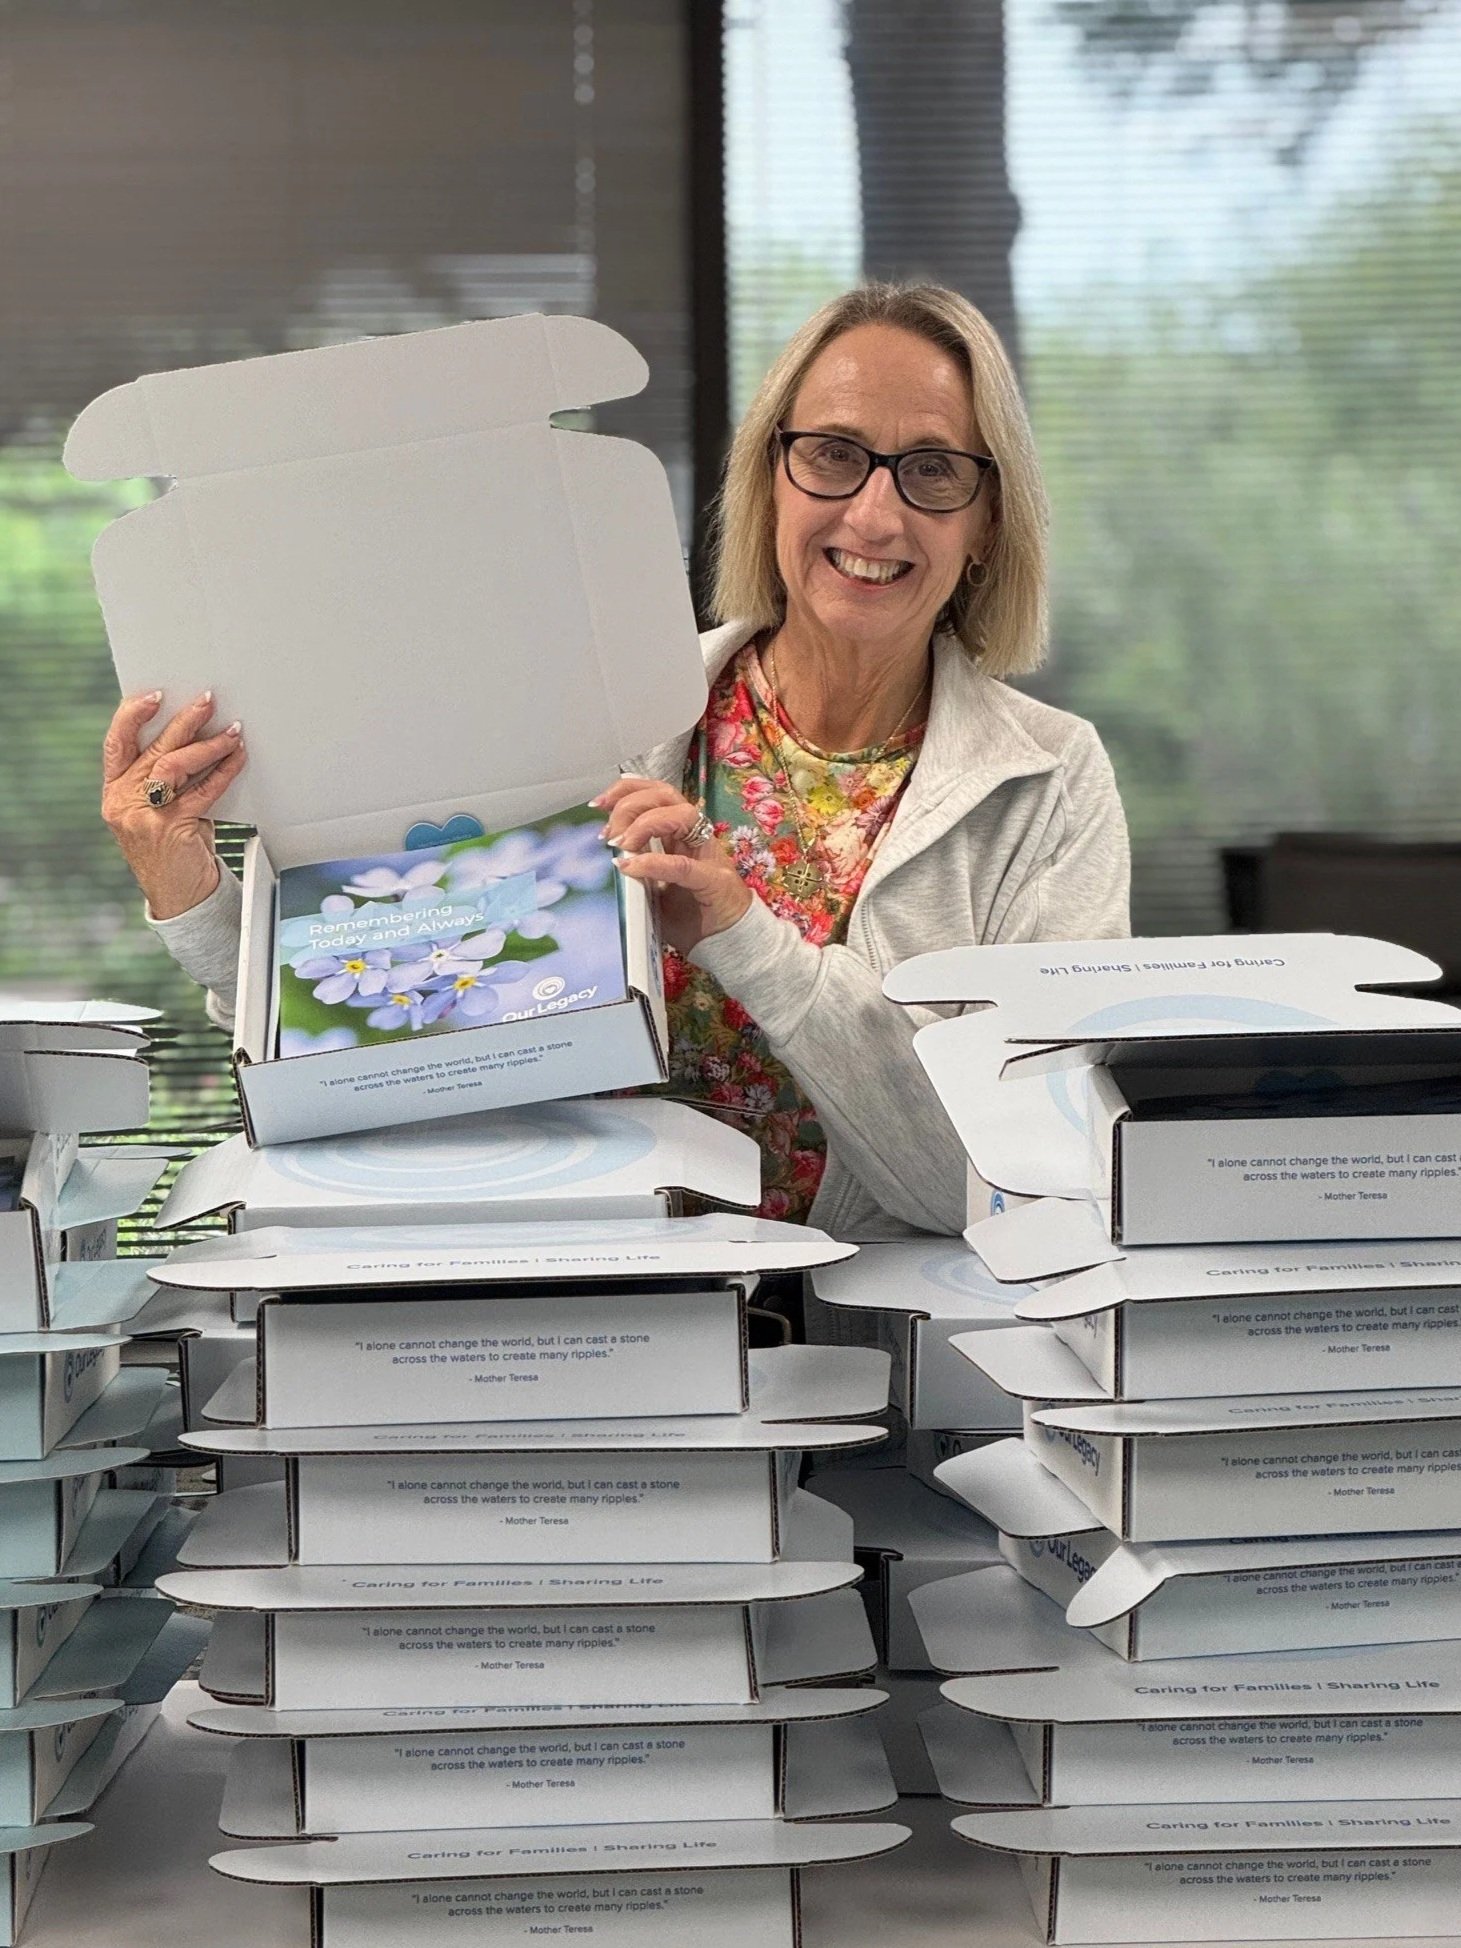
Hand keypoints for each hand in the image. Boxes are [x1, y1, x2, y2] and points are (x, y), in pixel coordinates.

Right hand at [101, 689, 246, 918]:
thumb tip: (196, 737)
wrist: (180, 896)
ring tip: (232, 732)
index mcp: (115, 792)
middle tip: (207, 702)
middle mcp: (123, 802)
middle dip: (184, 722)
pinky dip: (223, 771)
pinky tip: (237, 759)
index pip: (115, 744)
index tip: (155, 696)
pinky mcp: (171, 828)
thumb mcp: (157, 810)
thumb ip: (164, 780)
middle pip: (153, 750)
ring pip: (174, 766)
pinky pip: (201, 791)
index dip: (132, 716)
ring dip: (208, 745)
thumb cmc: (173, 849)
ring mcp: (144, 816)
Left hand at [593, 776, 750, 956]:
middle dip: (630, 803)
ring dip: (644, 824)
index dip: (627, 791)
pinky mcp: (714, 882)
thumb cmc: (695, 918)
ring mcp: (709, 857)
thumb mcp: (656, 891)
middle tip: (608, 831)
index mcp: (683, 836)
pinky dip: (653, 863)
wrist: (729, 945)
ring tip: (621, 846)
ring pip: (681, 815)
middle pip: (666, 794)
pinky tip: (631, 868)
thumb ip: (639, 872)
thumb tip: (610, 861)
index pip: (658, 794)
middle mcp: (697, 838)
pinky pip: (682, 865)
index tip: (599, 804)